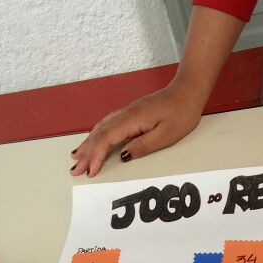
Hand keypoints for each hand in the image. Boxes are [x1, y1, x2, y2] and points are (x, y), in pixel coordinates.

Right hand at [70, 80, 203, 177]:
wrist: (187, 91)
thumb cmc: (181, 113)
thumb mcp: (166, 135)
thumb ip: (143, 146)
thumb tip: (123, 156)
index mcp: (133, 119)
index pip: (107, 139)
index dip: (97, 156)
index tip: (91, 171)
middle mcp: (125, 114)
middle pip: (99, 134)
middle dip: (86, 153)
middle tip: (75, 170)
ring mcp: (126, 112)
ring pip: (101, 128)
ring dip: (88, 144)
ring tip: (76, 157)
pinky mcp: (130, 113)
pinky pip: (107, 124)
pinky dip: (96, 134)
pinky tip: (91, 139)